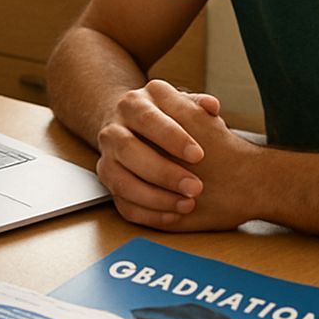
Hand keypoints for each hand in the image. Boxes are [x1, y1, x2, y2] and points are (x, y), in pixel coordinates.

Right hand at [95, 79, 228, 228]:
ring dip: (155, 198)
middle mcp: (113, 129)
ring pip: (121, 181)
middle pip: (129, 150)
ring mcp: (108, 158)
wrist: (134, 126)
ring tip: (187, 204)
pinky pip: (122, 204)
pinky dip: (149, 214)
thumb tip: (211, 106)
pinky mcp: (109, 182)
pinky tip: (173, 215)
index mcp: (133, 104)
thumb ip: (198, 105)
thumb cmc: (166, 117)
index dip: (173, 138)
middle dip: (163, 172)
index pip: (148, 119)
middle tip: (195, 187)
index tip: (198, 155)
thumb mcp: (182, 103)